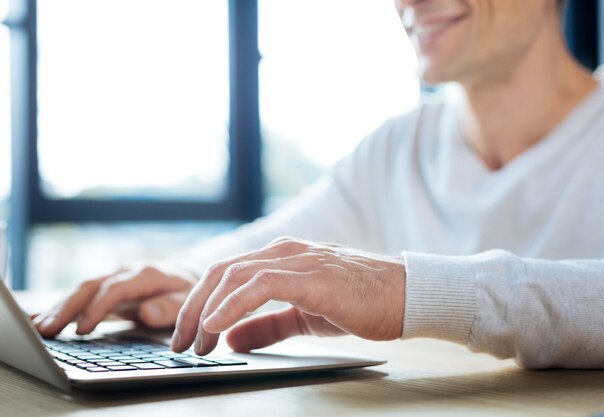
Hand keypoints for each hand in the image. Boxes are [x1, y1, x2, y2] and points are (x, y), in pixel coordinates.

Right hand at [33, 263, 197, 337]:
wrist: (183, 276)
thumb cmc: (185, 291)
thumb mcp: (187, 299)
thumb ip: (169, 307)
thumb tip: (146, 313)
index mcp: (145, 274)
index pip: (116, 289)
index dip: (98, 308)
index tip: (83, 329)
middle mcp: (124, 273)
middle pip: (91, 286)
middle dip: (67, 307)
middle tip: (48, 329)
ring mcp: (111, 278)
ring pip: (81, 290)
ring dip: (59, 307)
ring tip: (39, 328)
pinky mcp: (104, 288)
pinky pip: (80, 296)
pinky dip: (60, 306)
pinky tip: (40, 318)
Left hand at [171, 238, 405, 354]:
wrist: (405, 295)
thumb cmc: (359, 302)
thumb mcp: (303, 318)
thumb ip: (267, 325)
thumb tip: (231, 338)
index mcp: (280, 258)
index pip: (226, 274)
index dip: (199, 303)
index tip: (186, 335)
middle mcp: (283, 252)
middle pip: (221, 272)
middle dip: (192, 308)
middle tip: (180, 342)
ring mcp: (297, 260)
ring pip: (235, 276)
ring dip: (207, 310)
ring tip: (196, 342)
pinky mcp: (312, 275)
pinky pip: (261, 284)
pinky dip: (234, 304)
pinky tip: (218, 325)